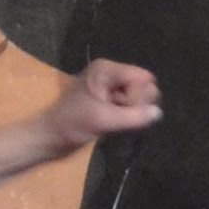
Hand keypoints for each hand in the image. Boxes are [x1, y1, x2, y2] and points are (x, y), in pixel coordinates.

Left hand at [43, 59, 158, 149]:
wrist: (50, 138)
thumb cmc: (71, 124)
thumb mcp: (102, 119)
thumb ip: (132, 116)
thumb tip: (158, 113)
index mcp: (107, 70)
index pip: (143, 77)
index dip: (140, 96)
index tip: (125, 110)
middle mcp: (110, 75)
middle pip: (143, 86)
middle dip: (137, 105)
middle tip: (118, 118)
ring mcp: (110, 90)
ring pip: (138, 99)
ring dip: (132, 114)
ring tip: (115, 123)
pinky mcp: (109, 104)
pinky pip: (130, 108)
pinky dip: (127, 118)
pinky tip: (116, 127)